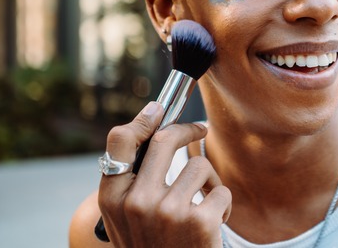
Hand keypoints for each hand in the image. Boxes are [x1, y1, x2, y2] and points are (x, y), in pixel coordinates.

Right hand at [97, 102, 231, 246]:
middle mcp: (137, 202)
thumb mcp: (129, 220)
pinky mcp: (200, 221)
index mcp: (113, 200)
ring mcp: (168, 211)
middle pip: (166, 140)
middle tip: (200, 129)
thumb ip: (133, 184)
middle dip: (188, 129)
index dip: (143, 119)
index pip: (120, 142)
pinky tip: (214, 227)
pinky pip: (222, 191)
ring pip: (200, 166)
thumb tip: (155, 131)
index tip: (159, 109)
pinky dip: (223, 205)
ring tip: (204, 206)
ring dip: (209, 182)